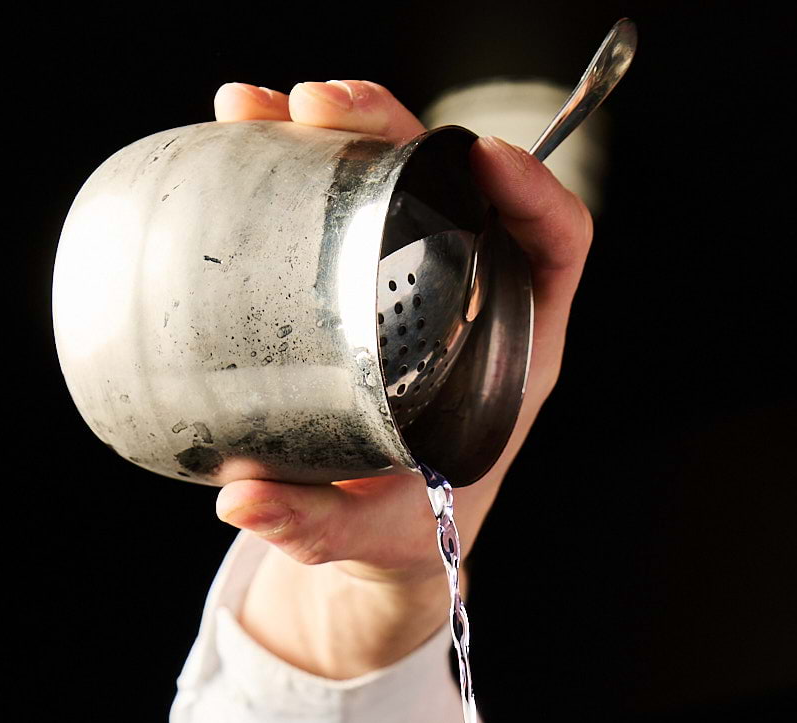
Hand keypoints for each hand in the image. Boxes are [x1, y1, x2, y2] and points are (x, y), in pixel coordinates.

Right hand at [210, 79, 592, 584]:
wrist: (382, 534)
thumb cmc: (403, 532)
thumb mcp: (366, 537)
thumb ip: (311, 525)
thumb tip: (240, 503)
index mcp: (512, 356)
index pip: (556, 247)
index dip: (533, 192)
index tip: (481, 158)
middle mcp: (474, 300)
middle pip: (458, 184)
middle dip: (394, 131)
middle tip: (317, 112)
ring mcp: (420, 280)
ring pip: (396, 175)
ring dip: (335, 131)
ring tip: (260, 113)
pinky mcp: (366, 276)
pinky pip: (347, 199)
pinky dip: (299, 161)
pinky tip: (246, 139)